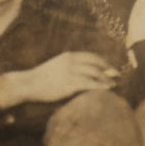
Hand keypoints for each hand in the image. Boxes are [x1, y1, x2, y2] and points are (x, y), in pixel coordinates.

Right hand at [0, 51, 119, 105]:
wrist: (28, 83)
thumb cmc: (41, 77)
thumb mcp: (56, 65)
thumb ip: (69, 65)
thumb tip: (83, 70)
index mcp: (68, 56)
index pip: (91, 56)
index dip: (102, 61)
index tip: (109, 66)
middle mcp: (71, 62)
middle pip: (95, 64)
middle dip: (108, 69)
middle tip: (116, 74)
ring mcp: (70, 73)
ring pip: (94, 74)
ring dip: (106, 79)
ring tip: (113, 84)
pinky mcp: (69, 84)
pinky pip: (89, 84)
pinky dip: (100, 86)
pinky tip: (106, 89)